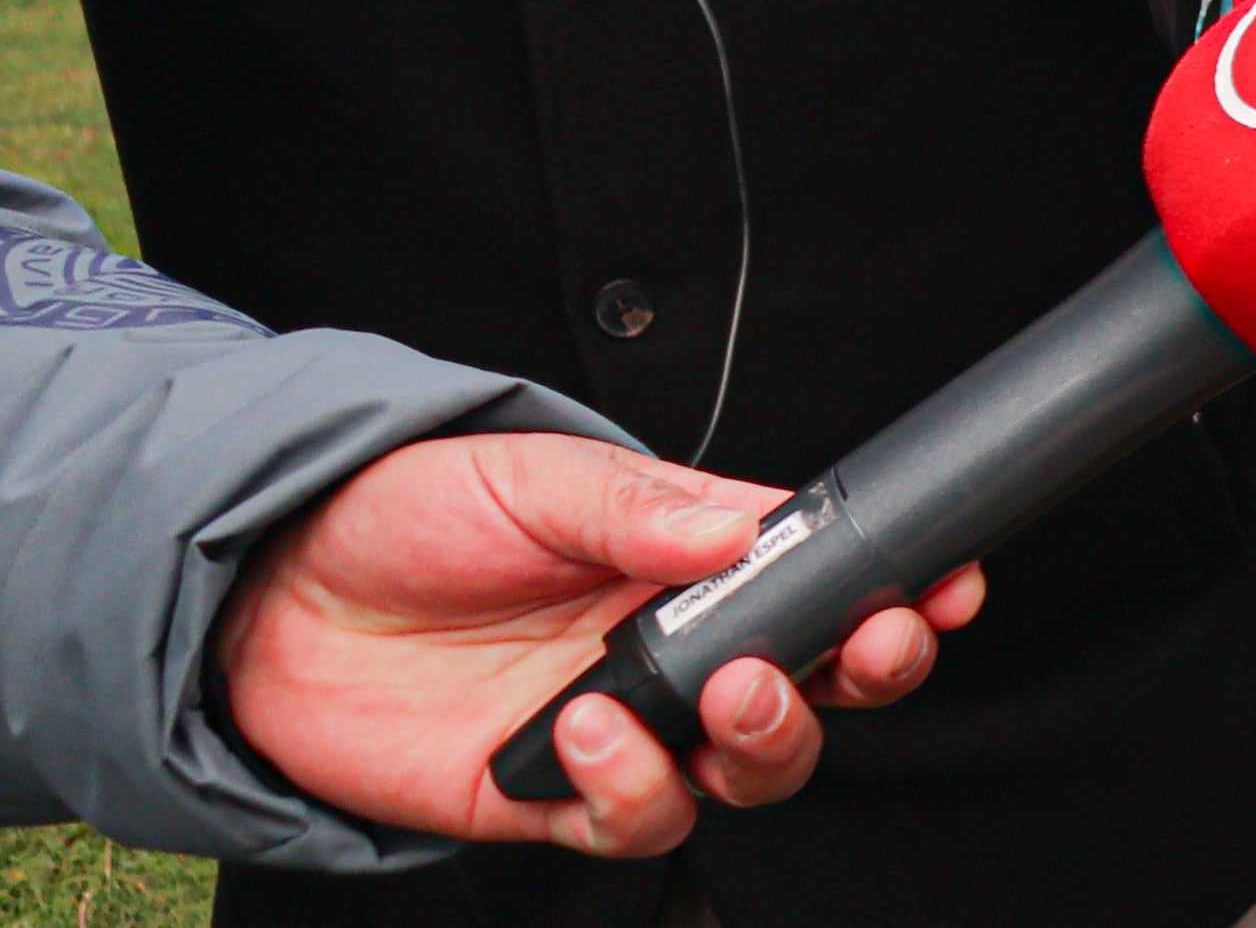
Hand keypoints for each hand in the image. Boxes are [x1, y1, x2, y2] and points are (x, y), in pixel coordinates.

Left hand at [217, 433, 979, 853]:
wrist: (263, 593)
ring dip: (765, 740)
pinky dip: (631, 785)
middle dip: (868, 674)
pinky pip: (630, 822)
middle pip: (816, 689)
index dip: (900, 591)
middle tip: (871, 646)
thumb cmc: (398, 515)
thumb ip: (640, 505)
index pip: (823, 583)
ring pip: (746, 772)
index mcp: (690, 563)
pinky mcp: (547, 798)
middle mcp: (671, 651)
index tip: (949, 584)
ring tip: (728, 694)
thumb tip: (748, 527)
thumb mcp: (528, 476)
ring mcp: (618, 730)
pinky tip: (585, 729)